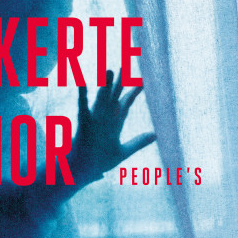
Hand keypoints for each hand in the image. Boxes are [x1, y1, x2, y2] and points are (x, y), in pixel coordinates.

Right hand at [70, 69, 155, 187]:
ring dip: (105, 85)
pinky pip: (82, 108)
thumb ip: (138, 142)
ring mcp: (94, 120)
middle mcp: (105, 119)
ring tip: (109, 70)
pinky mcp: (83, 125)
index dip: (133, 93)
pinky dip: (82, 96)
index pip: (125, 104)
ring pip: (101, 99)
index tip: (142, 81)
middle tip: (125, 65)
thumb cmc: (99, 162)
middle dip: (120, 82)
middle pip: (114, 96)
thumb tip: (156, 134)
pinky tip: (83, 84)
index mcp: (114, 124)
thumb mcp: (123, 151)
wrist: (81, 172)